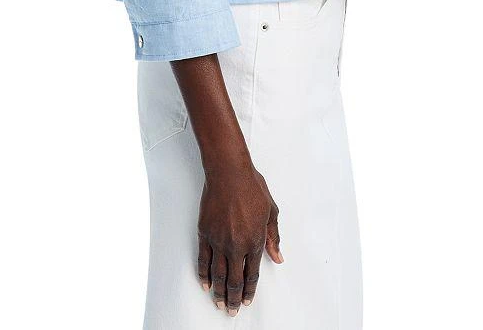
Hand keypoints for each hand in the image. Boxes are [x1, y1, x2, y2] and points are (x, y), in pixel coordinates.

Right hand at [197, 162, 282, 315]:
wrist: (229, 172)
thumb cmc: (251, 186)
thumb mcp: (271, 211)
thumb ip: (274, 237)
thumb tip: (278, 256)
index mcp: (255, 240)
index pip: (252, 273)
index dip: (250, 289)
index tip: (247, 300)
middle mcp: (236, 244)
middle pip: (235, 279)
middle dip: (234, 298)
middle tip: (232, 310)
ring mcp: (219, 240)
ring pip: (218, 274)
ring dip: (219, 292)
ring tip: (219, 303)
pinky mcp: (205, 233)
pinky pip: (203, 260)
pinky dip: (204, 274)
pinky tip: (206, 284)